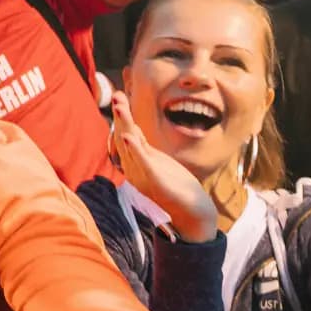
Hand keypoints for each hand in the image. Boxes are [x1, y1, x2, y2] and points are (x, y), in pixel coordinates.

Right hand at [108, 93, 216, 241]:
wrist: (193, 215)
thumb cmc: (176, 189)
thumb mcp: (157, 163)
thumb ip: (143, 149)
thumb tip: (130, 131)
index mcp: (136, 164)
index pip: (126, 135)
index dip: (123, 117)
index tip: (119, 95)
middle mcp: (135, 170)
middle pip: (124, 138)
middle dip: (121, 117)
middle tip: (117, 96)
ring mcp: (144, 176)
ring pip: (131, 147)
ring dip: (125, 126)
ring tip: (120, 108)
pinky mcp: (156, 182)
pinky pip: (143, 163)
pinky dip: (135, 150)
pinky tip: (128, 137)